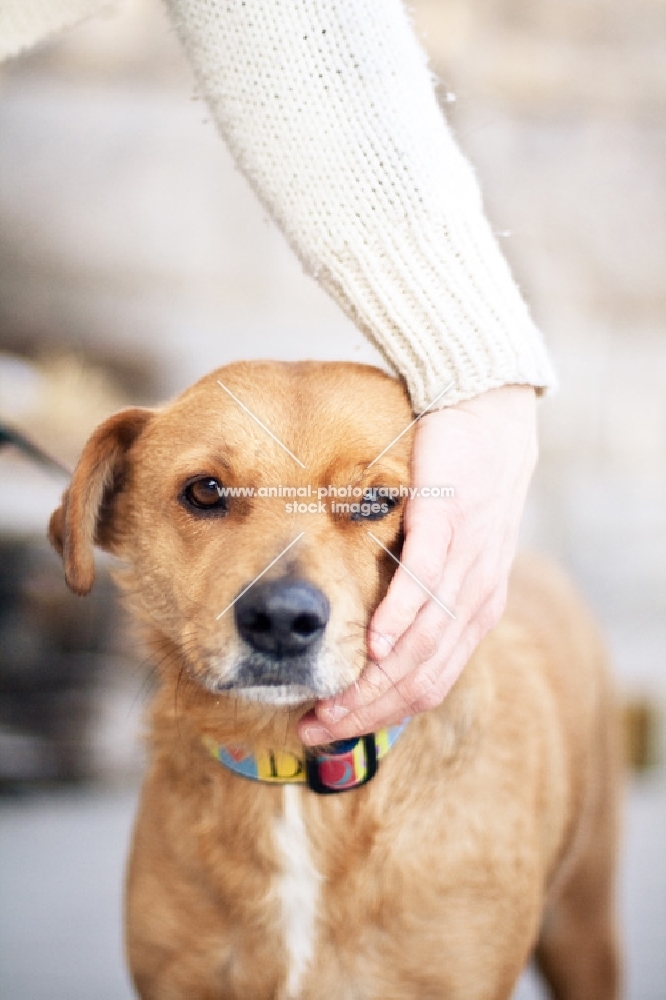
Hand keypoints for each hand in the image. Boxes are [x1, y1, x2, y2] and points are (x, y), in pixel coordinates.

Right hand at [298, 385, 537, 744]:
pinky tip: (370, 644)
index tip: (331, 728)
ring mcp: (468, 564)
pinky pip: (426, 584)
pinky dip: (397, 622)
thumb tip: (376, 634)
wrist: (488, 411)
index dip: (380, 716)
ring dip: (374, 682)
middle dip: (367, 713)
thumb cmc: (458, 481)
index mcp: (474, 611)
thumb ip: (421, 593)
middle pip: (424, 680)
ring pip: (424, 645)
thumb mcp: (448, 550)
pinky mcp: (450, 522)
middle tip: (316, 728)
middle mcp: (477, 599)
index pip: (430, 684)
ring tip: (328, 702)